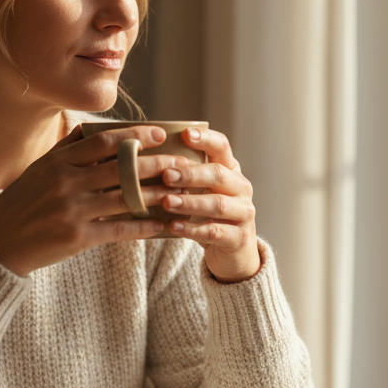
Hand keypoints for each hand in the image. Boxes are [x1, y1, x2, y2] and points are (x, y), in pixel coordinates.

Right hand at [0, 125, 182, 276]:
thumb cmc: (21, 204)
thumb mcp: (38, 170)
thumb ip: (65, 150)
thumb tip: (90, 128)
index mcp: (57, 161)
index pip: (103, 141)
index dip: (135, 136)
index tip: (159, 133)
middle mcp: (65, 182)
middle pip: (121, 168)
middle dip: (155, 163)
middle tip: (180, 161)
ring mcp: (71, 210)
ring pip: (124, 198)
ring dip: (155, 194)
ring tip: (178, 192)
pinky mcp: (77, 237)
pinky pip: (118, 229)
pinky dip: (142, 227)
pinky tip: (159, 225)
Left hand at [159, 128, 260, 282]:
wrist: (232, 253)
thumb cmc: (207, 215)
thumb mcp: (200, 191)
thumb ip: (183, 176)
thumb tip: (144, 159)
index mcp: (230, 169)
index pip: (221, 146)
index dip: (205, 139)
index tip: (185, 134)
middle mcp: (241, 188)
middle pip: (218, 174)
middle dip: (191, 174)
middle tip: (166, 175)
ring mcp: (243, 213)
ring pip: (217, 204)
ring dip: (190, 202)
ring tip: (167, 202)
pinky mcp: (238, 238)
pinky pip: (215, 231)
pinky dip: (193, 229)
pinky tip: (174, 227)